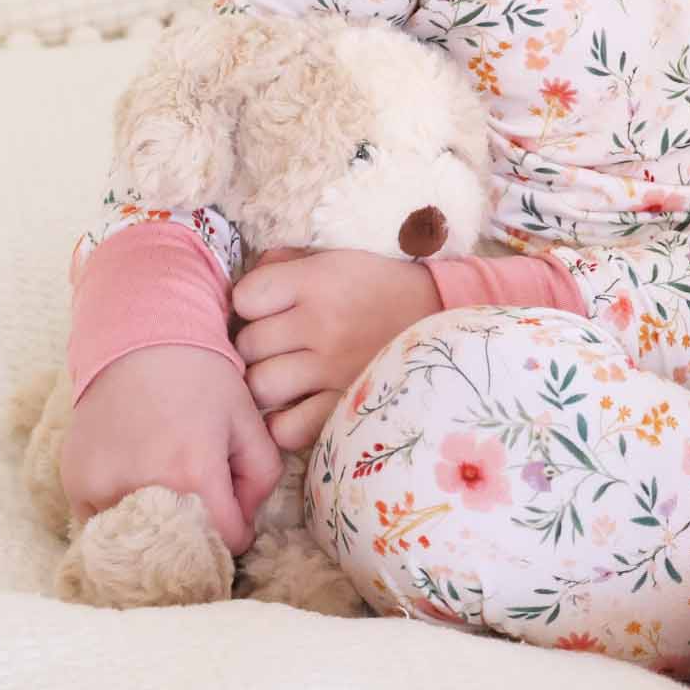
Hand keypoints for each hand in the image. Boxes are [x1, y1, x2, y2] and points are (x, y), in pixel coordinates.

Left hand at [230, 247, 441, 452]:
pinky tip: (298, 407)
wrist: (443, 318)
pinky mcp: (344, 409)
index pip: (245, 297)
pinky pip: (285, 429)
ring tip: (287, 377)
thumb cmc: (381, 287)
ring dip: (268, 384)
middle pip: (248, 345)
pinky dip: (284, 423)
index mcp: (318, 281)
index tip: (269, 308)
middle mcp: (321, 324)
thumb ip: (287, 264)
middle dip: (256, 346)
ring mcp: (332, 371)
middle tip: (279, 345)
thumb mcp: (338, 260)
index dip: (251, 304)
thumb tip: (245, 287)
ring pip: (260, 387)